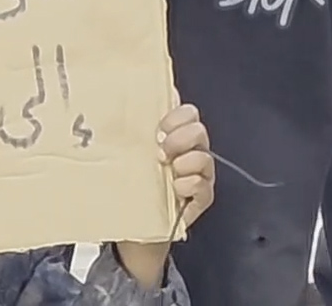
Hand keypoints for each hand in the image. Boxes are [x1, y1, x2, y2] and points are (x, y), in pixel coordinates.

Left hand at [113, 104, 212, 289]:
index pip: (188, 113)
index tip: (159, 128)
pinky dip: (190, 184)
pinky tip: (175, 188)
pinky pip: (204, 185)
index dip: (177, 116)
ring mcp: (199, 175)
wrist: (134, 230)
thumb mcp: (129, 156)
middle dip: (180, 138)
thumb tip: (127, 101)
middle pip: (199, 131)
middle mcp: (191, 153)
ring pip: (204, 157)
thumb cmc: (132, 189)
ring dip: (185, 161)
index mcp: (176, 137)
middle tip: (161, 151)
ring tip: (168, 170)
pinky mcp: (201, 198)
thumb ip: (133, 131)